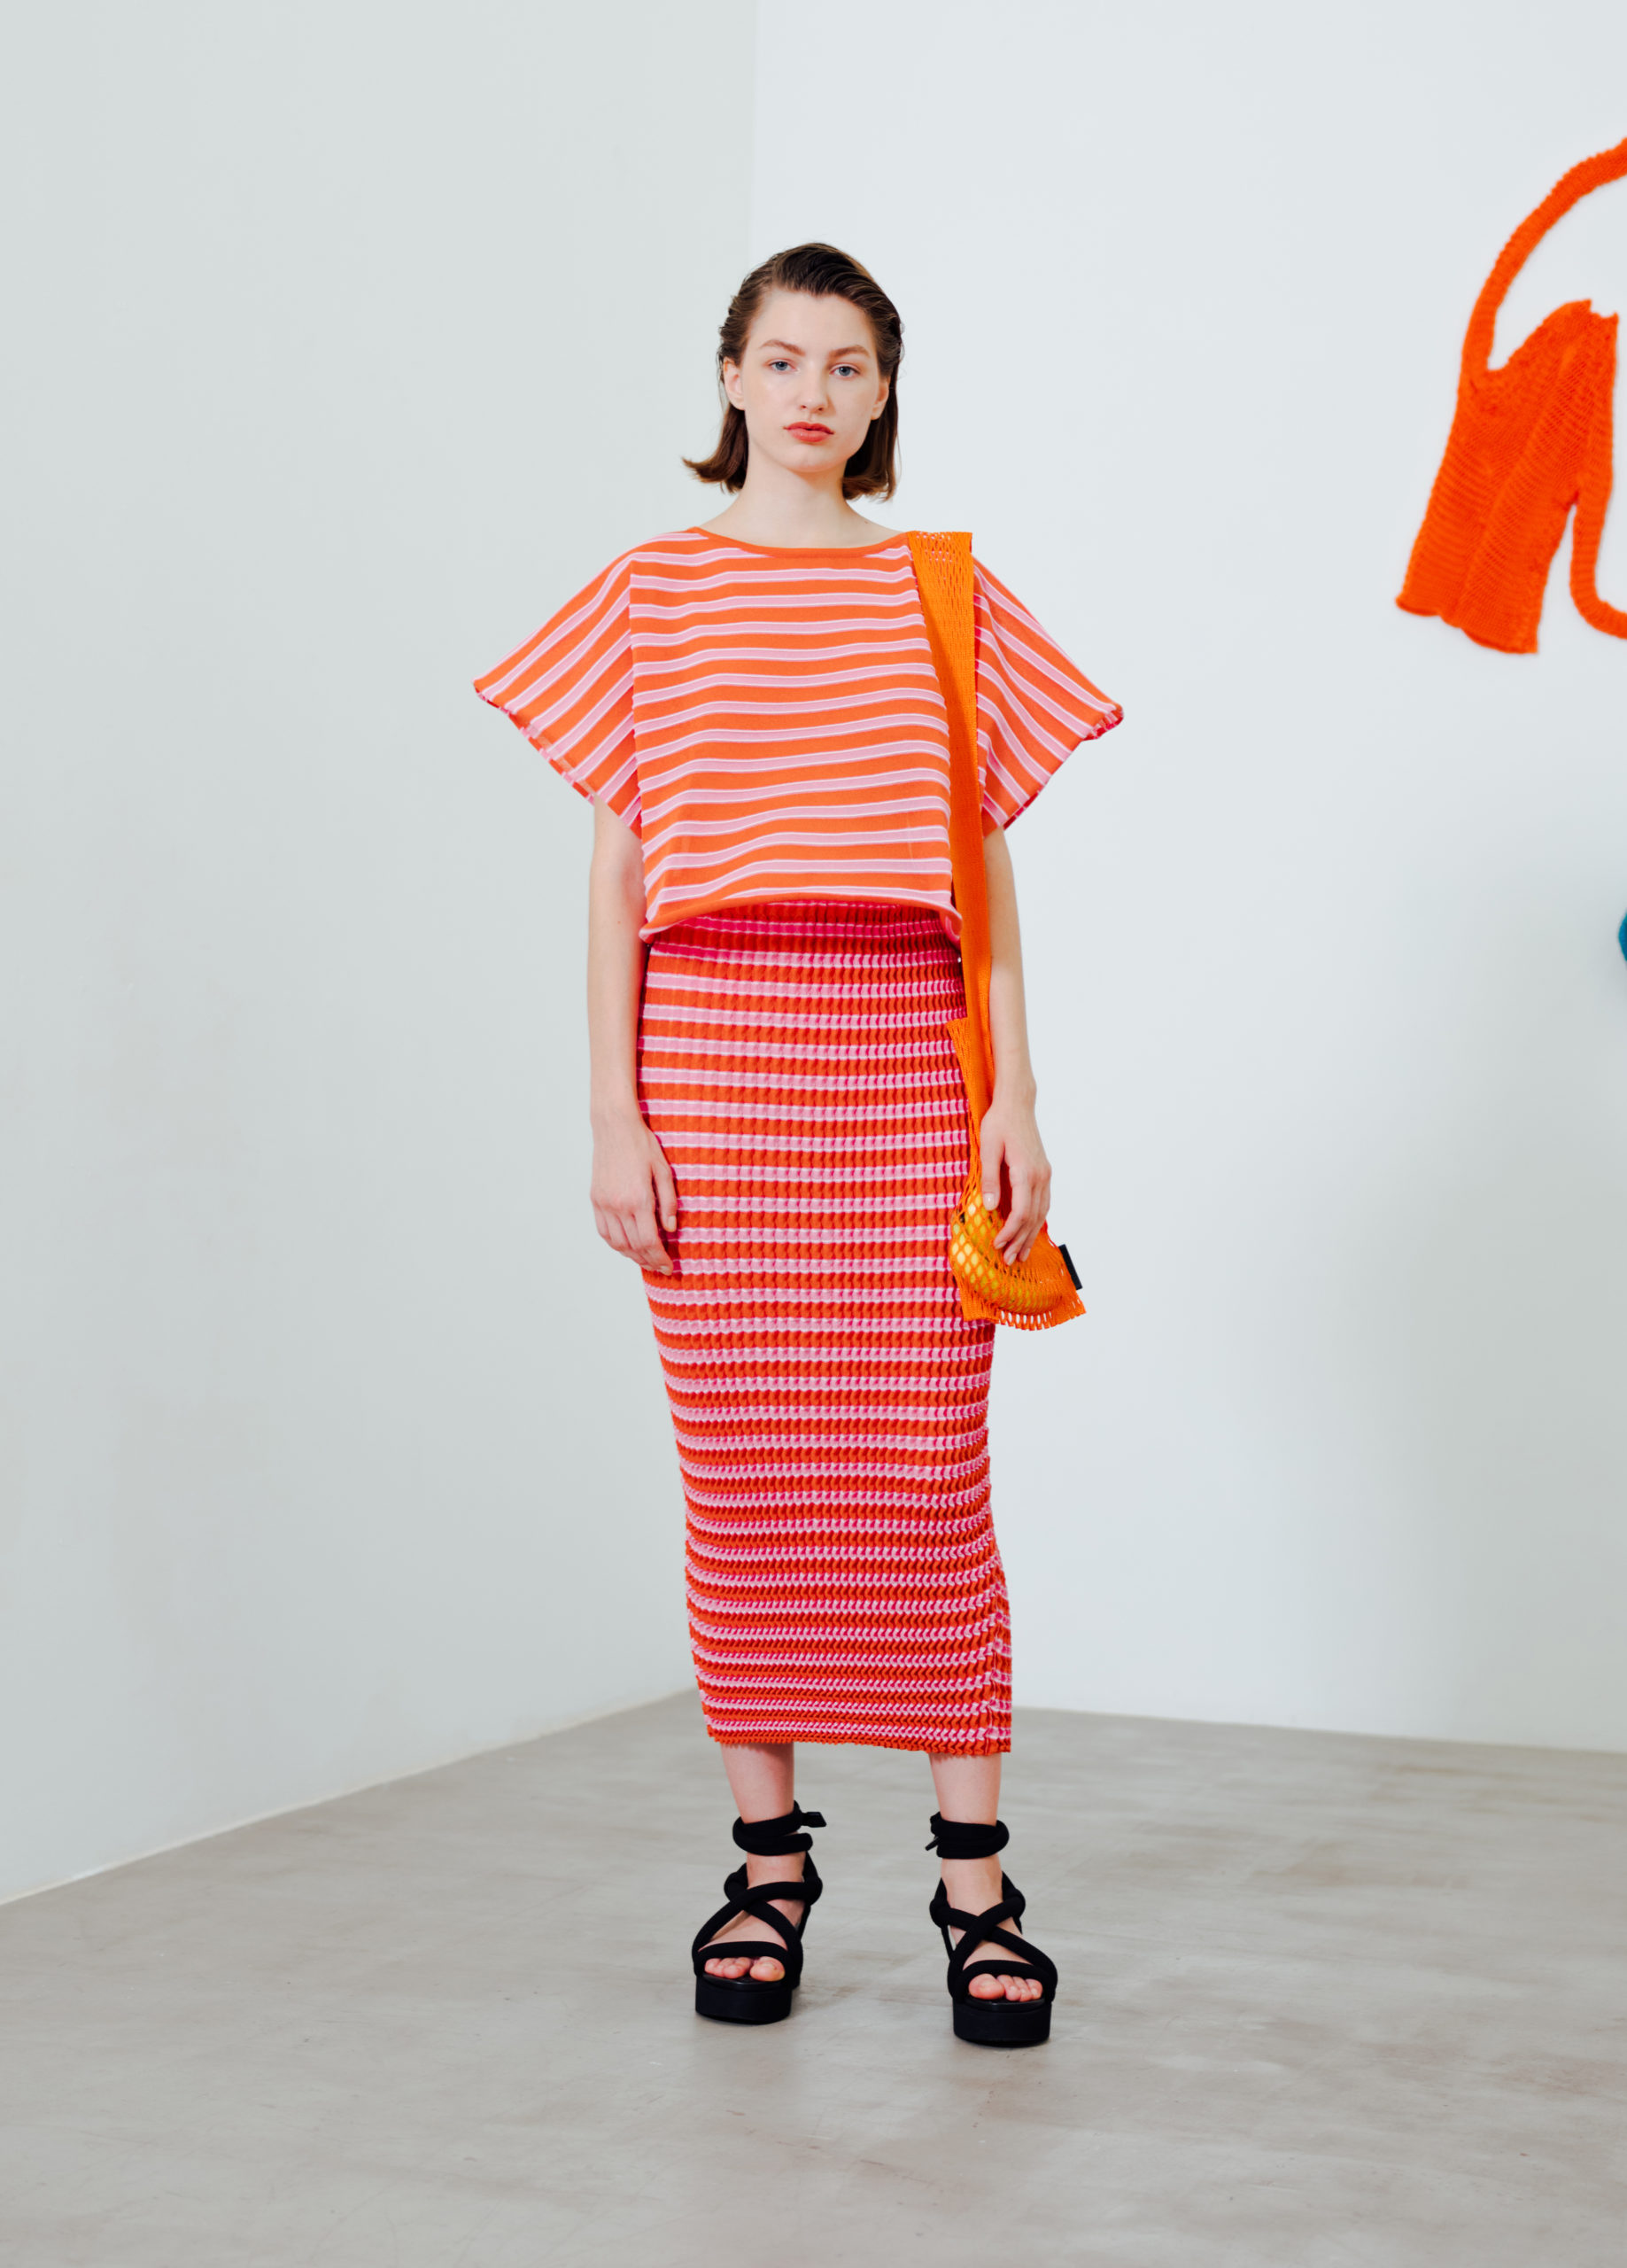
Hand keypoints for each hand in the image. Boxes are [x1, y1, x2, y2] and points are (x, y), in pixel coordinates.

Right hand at [590, 1106, 678, 1274]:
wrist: (614, 1127)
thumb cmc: (642, 1145)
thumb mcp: (664, 1171)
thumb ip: (668, 1202)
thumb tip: (670, 1228)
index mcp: (639, 1199)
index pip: (649, 1241)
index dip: (660, 1258)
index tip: (669, 1266)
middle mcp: (618, 1205)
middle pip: (633, 1246)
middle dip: (649, 1261)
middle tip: (661, 1268)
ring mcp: (604, 1204)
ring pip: (617, 1243)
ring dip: (632, 1256)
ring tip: (646, 1260)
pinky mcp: (595, 1199)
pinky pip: (603, 1231)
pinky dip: (615, 1244)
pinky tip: (626, 1247)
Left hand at [978, 1092, 1051, 1264]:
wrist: (1017, 1104)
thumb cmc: (999, 1123)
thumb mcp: (988, 1148)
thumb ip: (989, 1178)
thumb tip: (990, 1207)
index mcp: (1025, 1172)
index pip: (1021, 1212)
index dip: (1010, 1232)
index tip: (997, 1245)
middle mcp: (1040, 1176)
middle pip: (1033, 1217)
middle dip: (1020, 1240)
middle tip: (1008, 1260)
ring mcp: (1045, 1174)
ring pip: (1041, 1212)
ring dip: (1030, 1235)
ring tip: (1020, 1254)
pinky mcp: (1043, 1172)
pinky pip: (1043, 1202)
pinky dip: (1037, 1220)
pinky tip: (1030, 1231)